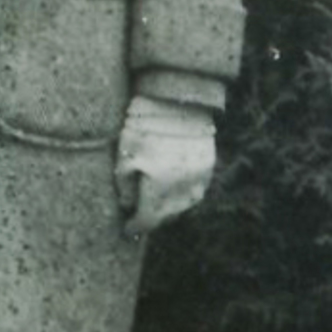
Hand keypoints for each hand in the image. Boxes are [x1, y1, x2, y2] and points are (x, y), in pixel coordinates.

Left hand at [114, 95, 216, 237]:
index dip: (136, 227)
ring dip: (170, 208)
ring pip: (184, 206)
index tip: (127, 229)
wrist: (176, 102)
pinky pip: (196, 190)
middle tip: (139, 216)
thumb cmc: (143, 128)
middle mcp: (182, 191)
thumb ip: (124, 187)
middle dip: (152, 218)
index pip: (147, 221)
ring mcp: (198, 180)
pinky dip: (184, 194)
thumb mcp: (124, 156)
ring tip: (156, 203)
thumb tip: (128, 205)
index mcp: (159, 191)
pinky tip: (174, 189)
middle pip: (166, 216)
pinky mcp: (208, 167)